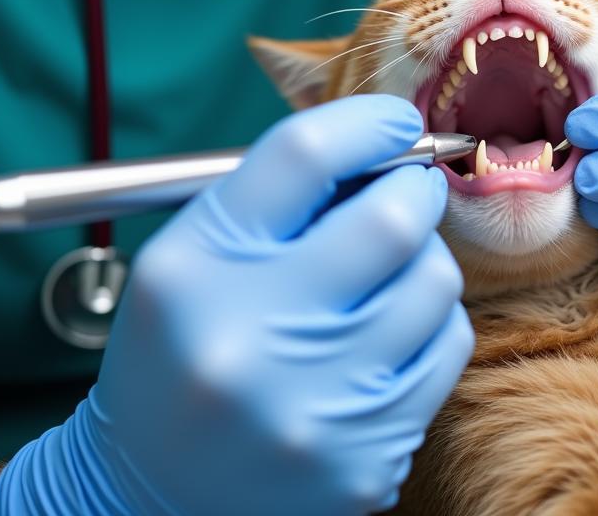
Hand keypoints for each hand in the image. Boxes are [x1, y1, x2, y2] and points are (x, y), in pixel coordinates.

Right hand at [0, 96, 472, 515]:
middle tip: (408, 190)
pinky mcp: (364, 459)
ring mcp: (313, 409)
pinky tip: (386, 335)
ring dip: (424, 259)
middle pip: (391, 219)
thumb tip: (386, 146)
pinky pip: (447, 346)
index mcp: (193, 270)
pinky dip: (429, 322)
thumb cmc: (182, 350)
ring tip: (385, 274)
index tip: (394, 120)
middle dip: (415, 188)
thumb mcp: (196, 256)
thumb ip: (281, 194)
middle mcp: (248, 340)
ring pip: (434, 280)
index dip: (367, 121)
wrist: (149, 495)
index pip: (303, 156)